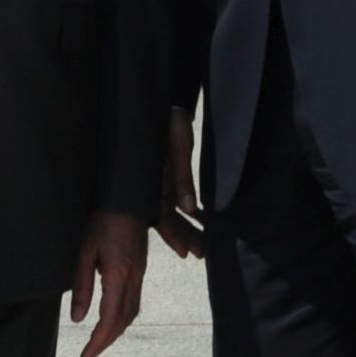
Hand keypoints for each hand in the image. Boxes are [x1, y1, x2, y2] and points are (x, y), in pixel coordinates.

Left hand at [72, 209, 148, 356]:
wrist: (127, 199)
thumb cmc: (102, 222)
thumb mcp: (85, 253)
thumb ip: (82, 287)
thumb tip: (78, 319)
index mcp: (118, 276)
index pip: (109, 320)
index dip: (97, 342)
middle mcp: (133, 279)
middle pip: (123, 322)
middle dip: (106, 342)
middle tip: (88, 355)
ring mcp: (140, 275)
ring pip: (132, 314)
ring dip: (116, 332)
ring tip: (99, 342)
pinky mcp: (140, 270)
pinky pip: (135, 302)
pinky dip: (123, 318)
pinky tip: (113, 320)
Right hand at [155, 106, 204, 261]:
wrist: (169, 103)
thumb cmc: (171, 125)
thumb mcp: (179, 151)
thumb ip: (183, 180)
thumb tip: (189, 209)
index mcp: (151, 182)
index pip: (160, 216)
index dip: (173, 236)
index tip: (185, 252)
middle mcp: (154, 186)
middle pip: (168, 218)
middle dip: (184, 236)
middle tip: (202, 252)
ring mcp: (160, 181)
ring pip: (174, 210)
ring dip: (188, 225)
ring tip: (204, 243)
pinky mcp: (168, 175)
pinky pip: (178, 197)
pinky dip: (189, 209)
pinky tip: (201, 217)